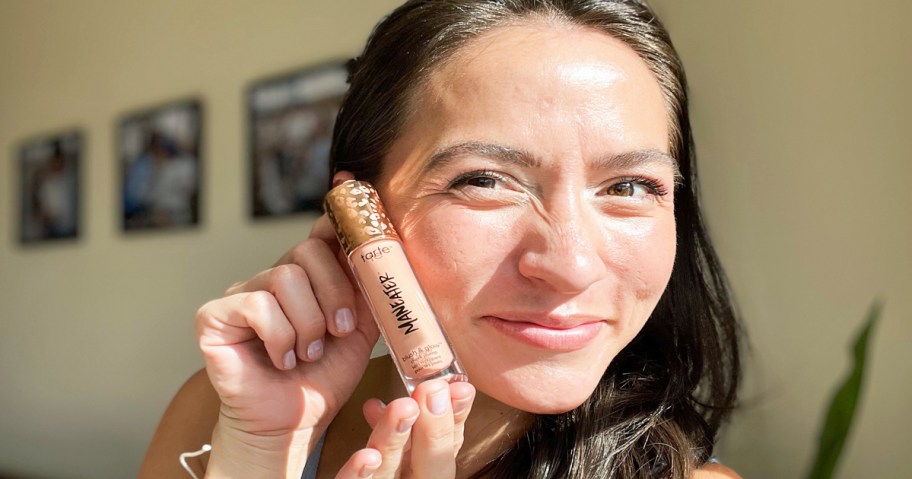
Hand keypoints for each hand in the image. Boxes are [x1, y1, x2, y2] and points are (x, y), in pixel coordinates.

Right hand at [197, 212, 379, 475]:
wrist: (294, 420)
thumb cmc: (325, 377)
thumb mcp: (360, 330)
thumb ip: (370, 291)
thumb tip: (391, 254)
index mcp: (309, 277)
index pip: (321, 232)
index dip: (337, 218)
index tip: (351, 194)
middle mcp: (273, 277)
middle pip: (307, 250)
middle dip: (334, 291)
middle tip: (340, 329)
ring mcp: (242, 293)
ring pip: (285, 277)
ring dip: (308, 323)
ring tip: (309, 353)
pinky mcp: (214, 315)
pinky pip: (256, 304)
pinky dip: (280, 336)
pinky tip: (283, 358)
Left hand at [335, 380, 475, 478]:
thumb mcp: (396, 466)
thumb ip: (394, 441)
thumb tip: (374, 404)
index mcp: (424, 476)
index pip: (447, 449)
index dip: (455, 420)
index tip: (461, 388)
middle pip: (430, 467)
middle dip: (434, 428)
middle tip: (434, 391)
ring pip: (389, 476)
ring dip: (396, 441)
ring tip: (402, 407)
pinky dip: (358, 475)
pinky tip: (366, 457)